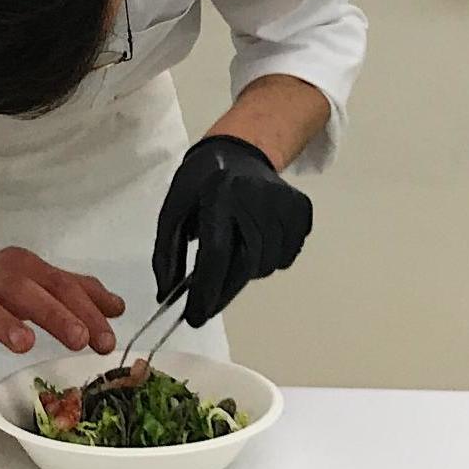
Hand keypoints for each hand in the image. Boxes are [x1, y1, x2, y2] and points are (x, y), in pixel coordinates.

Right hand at [0, 247, 124, 393]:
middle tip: (79, 339)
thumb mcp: (36, 283)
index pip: (59, 283)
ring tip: (25, 345)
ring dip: (2, 323)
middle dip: (53, 313)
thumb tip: (117, 307)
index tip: (106, 338)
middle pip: (23, 289)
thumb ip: (75, 293)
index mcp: (21, 267)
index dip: (85, 309)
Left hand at [154, 137, 311, 328]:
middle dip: (223, 292)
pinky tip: (254, 242)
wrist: (240, 151)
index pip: (216, 253)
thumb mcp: (174, 208)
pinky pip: (285, 256)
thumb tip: (167, 293)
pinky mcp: (301, 210)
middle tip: (207, 304)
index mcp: (220, 193)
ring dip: (245, 273)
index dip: (206, 291)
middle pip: (245, 265)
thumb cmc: (203, 181)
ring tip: (232, 254)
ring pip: (266, 265)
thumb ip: (167, 252)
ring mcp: (284, 204)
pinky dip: (268, 261)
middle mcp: (257, 197)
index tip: (196, 317)